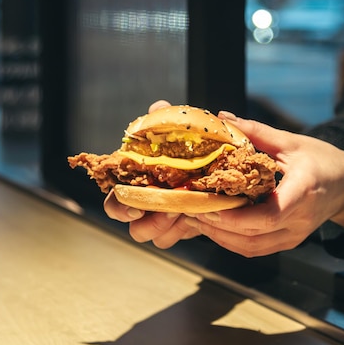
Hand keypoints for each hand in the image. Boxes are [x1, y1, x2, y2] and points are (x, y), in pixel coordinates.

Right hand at [103, 100, 200, 247]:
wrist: (227, 164)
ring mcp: (166, 215)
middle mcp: (149, 200)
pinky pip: (177, 236)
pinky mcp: (185, 224)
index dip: (120, 206)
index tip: (137, 206)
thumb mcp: (186, 127)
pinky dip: (184, 229)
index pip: (117, 198)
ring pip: (154, 236)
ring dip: (167, 227)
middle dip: (148, 222)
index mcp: (140, 178)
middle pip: (133, 226)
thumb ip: (167, 119)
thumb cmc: (200, 143)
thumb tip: (157, 108)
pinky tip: (197, 215)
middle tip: (170, 210)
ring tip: (187, 210)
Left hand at [183, 111, 343, 256]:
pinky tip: (213, 227)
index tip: (209, 206)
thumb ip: (257, 132)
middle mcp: (299, 220)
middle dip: (217, 226)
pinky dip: (231, 241)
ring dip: (220, 236)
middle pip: (253, 235)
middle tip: (190, 209)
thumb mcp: (292, 142)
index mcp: (303, 191)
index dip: (236, 216)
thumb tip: (223, 117)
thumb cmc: (323, 160)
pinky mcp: (288, 241)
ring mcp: (294, 235)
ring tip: (196, 219)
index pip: (270, 215)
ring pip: (251, 247)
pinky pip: (255, 248)